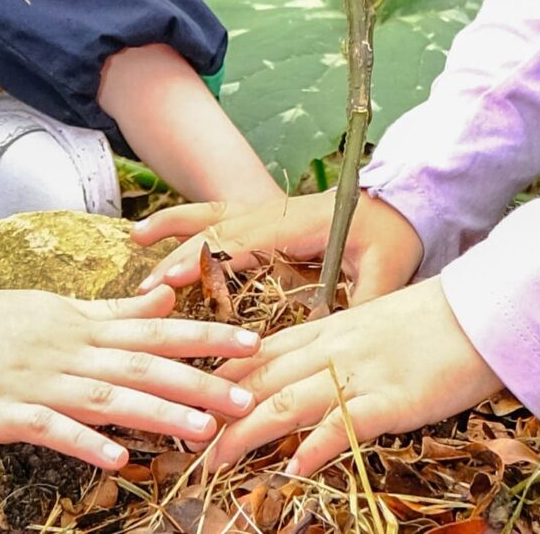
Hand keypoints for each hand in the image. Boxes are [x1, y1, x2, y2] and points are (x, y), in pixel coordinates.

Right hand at [0, 185, 262, 470]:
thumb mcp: (62, 306)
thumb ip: (116, 310)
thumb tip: (168, 297)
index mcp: (86, 326)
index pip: (158, 329)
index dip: (207, 336)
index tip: (254, 342)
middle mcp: (72, 351)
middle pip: (145, 366)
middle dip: (200, 383)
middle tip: (249, 398)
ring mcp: (41, 382)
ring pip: (108, 397)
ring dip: (157, 414)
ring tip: (201, 431)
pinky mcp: (7, 412)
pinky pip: (53, 430)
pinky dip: (86, 442)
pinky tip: (118, 458)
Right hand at [132, 190, 423, 300]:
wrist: (401, 201)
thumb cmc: (393, 235)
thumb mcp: (388, 270)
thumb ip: (366, 302)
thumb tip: (345, 337)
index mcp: (299, 227)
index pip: (244, 244)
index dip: (207, 264)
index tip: (174, 282)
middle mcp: (275, 216)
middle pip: (218, 234)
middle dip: (181, 260)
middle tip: (147, 289)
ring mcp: (267, 214)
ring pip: (212, 218)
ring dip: (176, 229)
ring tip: (138, 239)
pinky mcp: (265, 219)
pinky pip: (218, 214)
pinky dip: (185, 219)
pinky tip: (155, 231)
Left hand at [205, 279, 503, 475]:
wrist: (488, 310)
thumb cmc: (438, 320)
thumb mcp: (377, 325)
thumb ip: (341, 346)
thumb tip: (312, 373)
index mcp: (330, 330)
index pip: (261, 352)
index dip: (221, 377)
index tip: (190, 398)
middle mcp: (335, 350)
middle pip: (262, 380)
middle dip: (219, 413)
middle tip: (187, 441)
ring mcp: (361, 374)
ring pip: (289, 401)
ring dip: (247, 434)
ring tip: (217, 462)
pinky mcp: (394, 399)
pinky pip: (347, 423)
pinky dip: (318, 445)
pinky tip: (295, 467)